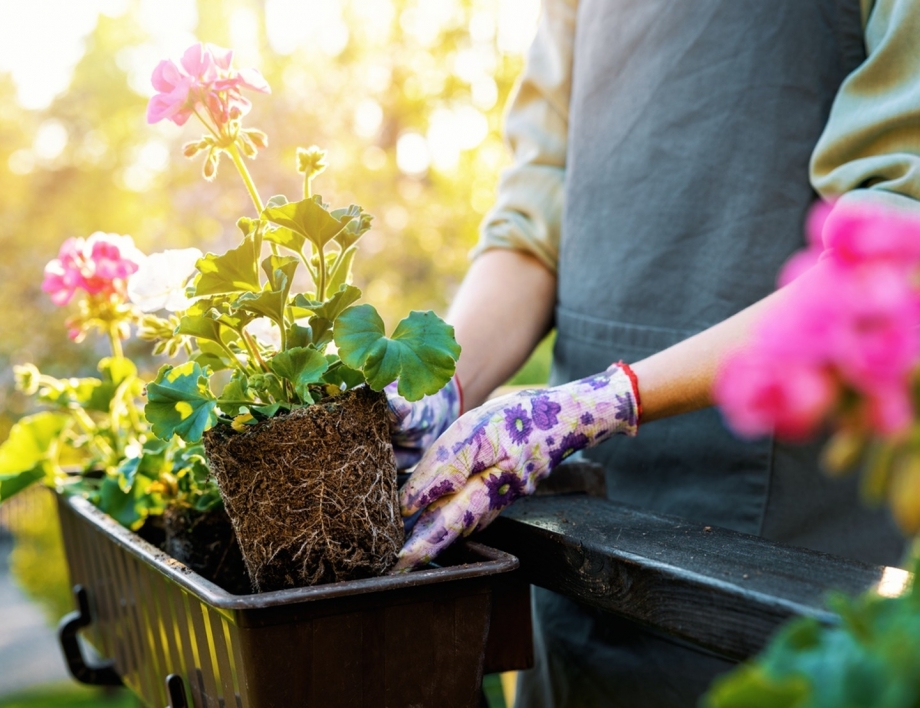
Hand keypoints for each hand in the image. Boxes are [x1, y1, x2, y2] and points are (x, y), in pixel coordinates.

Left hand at [392, 363, 639, 570]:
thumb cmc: (520, 419)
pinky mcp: (500, 490)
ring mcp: (498, 500)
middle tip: (391, 568)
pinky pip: (468, 512)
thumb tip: (411, 502)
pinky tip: (431, 519)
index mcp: (485, 493)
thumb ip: (444, 468)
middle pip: (449, 533)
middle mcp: (491, 506)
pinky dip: (447, 520)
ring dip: (432, 538)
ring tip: (403, 550)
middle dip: (421, 550)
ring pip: (458, 525)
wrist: (564, 417)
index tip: (394, 566)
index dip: (417, 549)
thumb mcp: (476, 433)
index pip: (442, 529)